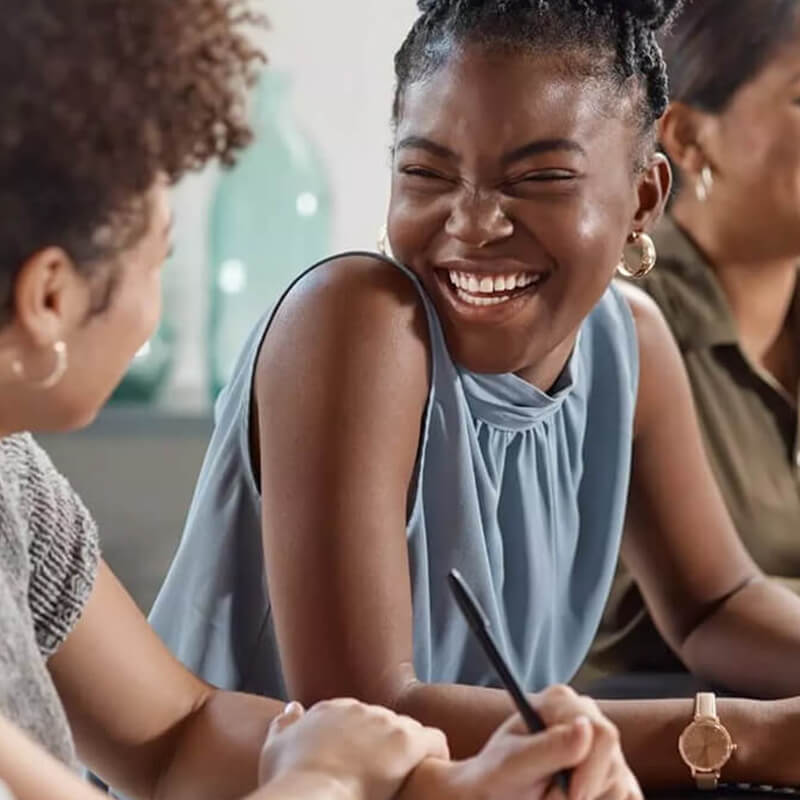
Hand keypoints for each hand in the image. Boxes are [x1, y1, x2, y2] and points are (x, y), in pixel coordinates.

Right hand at [259, 698, 448, 799]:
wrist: (310, 792)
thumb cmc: (289, 780)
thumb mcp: (274, 748)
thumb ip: (284, 725)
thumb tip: (293, 708)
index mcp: (329, 709)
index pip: (355, 717)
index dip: (360, 742)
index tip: (360, 765)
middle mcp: (359, 708)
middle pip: (383, 723)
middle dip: (385, 746)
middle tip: (384, 776)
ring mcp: (384, 722)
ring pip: (409, 731)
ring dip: (410, 752)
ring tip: (408, 779)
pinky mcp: (407, 741)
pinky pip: (435, 741)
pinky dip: (437, 755)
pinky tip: (431, 773)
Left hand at [404, 685, 640, 799]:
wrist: (496, 795)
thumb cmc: (498, 776)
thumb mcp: (514, 763)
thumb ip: (549, 747)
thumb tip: (585, 727)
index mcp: (560, 702)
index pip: (602, 733)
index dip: (590, 771)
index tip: (570, 795)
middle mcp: (587, 718)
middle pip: (614, 765)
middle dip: (584, 792)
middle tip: (549, 796)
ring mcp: (605, 748)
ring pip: (620, 787)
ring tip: (553, 797)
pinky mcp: (618, 777)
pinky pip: (627, 799)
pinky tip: (577, 799)